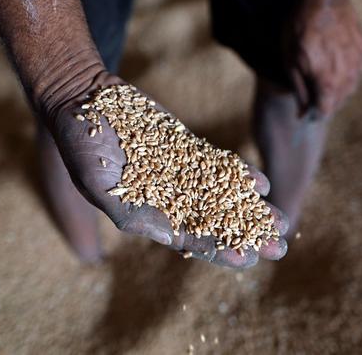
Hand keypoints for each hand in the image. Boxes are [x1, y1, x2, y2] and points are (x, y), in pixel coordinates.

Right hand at [43, 71, 291, 267]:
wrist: (84, 100)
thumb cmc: (80, 146)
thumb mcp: (97, 185)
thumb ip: (132, 212)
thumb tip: (170, 236)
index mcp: (148, 216)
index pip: (189, 239)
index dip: (218, 250)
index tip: (245, 260)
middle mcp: (168, 198)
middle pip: (215, 222)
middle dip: (246, 235)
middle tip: (278, 248)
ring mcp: (180, 172)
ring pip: (223, 196)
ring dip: (252, 210)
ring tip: (281, 222)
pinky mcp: (187, 148)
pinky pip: (218, 165)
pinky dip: (240, 175)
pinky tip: (262, 184)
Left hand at [286, 0, 361, 114]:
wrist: (323, 2)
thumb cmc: (302, 31)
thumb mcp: (291, 64)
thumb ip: (300, 91)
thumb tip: (303, 113)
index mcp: (329, 84)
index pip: (326, 112)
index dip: (315, 114)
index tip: (308, 110)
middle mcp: (349, 78)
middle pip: (339, 102)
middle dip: (326, 102)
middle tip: (313, 91)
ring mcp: (360, 64)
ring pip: (351, 88)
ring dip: (338, 89)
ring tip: (325, 75)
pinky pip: (359, 71)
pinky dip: (349, 72)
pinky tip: (337, 62)